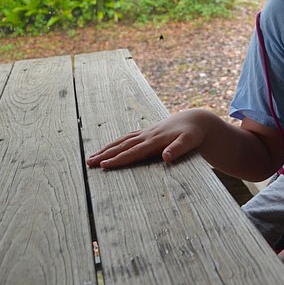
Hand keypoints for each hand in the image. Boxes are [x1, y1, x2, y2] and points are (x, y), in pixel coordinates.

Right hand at [86, 108, 211, 168]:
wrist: (195, 119)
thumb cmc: (193, 133)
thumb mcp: (190, 142)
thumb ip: (178, 149)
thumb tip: (166, 158)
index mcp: (155, 141)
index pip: (133, 152)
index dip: (119, 159)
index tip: (104, 165)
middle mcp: (147, 136)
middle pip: (122, 146)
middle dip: (105, 155)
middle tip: (88, 163)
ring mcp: (145, 133)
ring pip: (122, 141)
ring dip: (106, 149)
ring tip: (91, 158)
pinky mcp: (146, 132)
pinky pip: (127, 138)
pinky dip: (115, 143)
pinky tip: (107, 148)